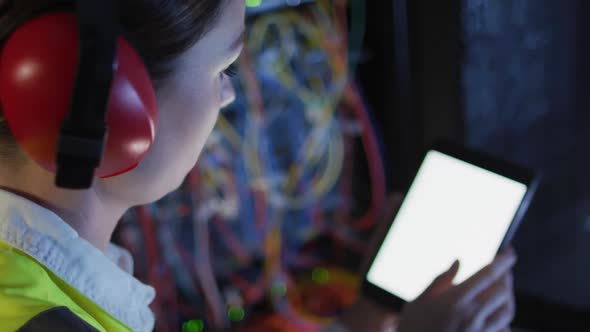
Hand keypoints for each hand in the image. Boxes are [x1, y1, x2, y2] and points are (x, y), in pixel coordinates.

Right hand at [397, 249, 516, 331]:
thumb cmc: (413, 329)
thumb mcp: (418, 302)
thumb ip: (440, 281)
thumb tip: (457, 263)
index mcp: (455, 300)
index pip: (488, 274)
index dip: (503, 261)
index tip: (509, 252)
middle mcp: (472, 315)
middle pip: (502, 290)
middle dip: (506, 277)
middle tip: (503, 269)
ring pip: (507, 310)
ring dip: (508, 297)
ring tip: (503, 289)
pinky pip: (504, 329)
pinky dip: (504, 319)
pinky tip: (497, 314)